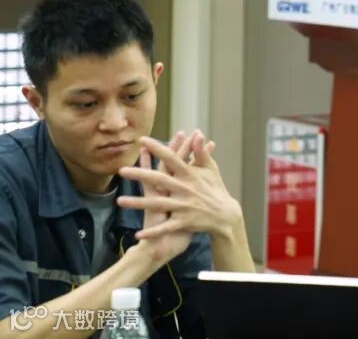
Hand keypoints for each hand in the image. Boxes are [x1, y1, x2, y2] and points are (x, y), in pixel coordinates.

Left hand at [118, 130, 242, 241]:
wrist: (225, 215)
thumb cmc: (215, 189)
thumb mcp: (210, 169)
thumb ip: (202, 153)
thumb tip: (198, 134)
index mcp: (190, 175)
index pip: (172, 159)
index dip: (158, 148)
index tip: (142, 140)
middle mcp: (185, 189)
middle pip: (160, 181)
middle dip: (141, 175)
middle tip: (122, 171)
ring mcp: (184, 207)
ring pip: (158, 204)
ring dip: (138, 204)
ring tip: (120, 201)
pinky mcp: (184, 222)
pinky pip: (166, 228)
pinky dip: (153, 232)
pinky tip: (138, 235)